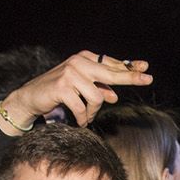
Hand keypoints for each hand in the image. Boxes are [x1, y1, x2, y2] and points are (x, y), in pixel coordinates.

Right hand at [0, 51, 152, 133]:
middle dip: (130, 77)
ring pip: (97, 97)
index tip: (145, 68)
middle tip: (148, 80)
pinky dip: (83, 118)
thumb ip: (98, 89)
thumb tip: (114, 96)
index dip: (129, 67)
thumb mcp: (80, 89)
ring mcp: (70, 73)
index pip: (111, 63)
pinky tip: (80, 121)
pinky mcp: (63, 87)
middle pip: (110, 72)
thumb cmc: (57, 93)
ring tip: (87, 116)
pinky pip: (83, 107)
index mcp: (84, 58)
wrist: (31, 98)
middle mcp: (78, 62)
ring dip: (94, 111)